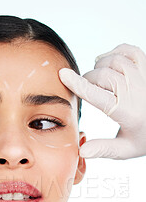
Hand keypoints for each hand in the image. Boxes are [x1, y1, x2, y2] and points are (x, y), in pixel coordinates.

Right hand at [59, 44, 145, 158]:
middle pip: (102, 75)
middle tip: (86, 88)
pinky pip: (130, 50)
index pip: (96, 95)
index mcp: (127, 113)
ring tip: (98, 78)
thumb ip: (102, 149)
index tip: (63, 74)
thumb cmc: (144, 138)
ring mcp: (144, 77)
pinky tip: (111, 64)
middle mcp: (136, 92)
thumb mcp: (124, 150)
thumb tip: (81, 151)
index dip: (77, 84)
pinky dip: (116, 53)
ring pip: (114, 60)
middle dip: (88, 79)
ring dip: (101, 66)